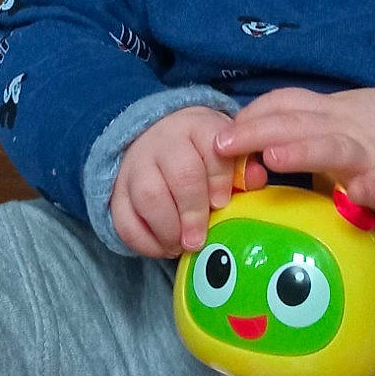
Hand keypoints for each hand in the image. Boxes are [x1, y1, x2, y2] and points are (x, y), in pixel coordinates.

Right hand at [111, 106, 242, 257]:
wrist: (156, 137)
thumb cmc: (200, 152)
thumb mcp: (225, 148)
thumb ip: (243, 165)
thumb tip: (256, 179)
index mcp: (196, 127)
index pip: (212, 148)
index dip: (220, 179)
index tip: (222, 203)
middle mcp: (163, 142)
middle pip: (181, 175)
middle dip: (194, 212)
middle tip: (200, 239)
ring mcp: (136, 165)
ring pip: (149, 196)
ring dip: (168, 229)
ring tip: (182, 246)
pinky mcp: (118, 190)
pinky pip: (124, 219)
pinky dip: (144, 241)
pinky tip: (163, 248)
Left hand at [211, 86, 374, 217]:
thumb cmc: (356, 142)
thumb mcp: (322, 131)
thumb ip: (285, 139)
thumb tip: (230, 152)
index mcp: (324, 115)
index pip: (286, 104)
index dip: (254, 114)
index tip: (224, 132)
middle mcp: (342, 129)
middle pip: (298, 123)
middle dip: (258, 131)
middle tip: (224, 144)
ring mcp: (367, 155)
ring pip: (333, 148)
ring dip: (302, 151)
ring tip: (272, 159)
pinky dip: (370, 189)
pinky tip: (357, 196)